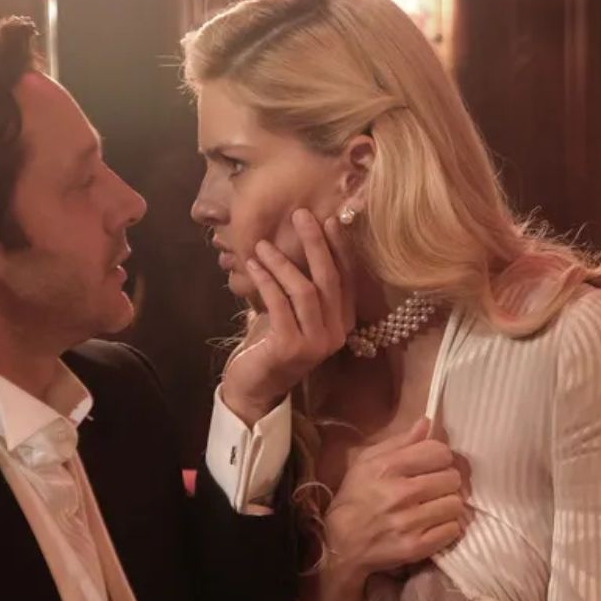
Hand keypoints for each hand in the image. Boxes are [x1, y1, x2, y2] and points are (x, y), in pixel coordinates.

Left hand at [221, 209, 355, 422]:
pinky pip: (280, 304)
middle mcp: (336, 333)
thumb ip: (303, 284)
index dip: (339, 247)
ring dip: (282, 263)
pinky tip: (253, 267)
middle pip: (329, 279)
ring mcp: (315, 343)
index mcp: (343, 321)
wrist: (256, 385)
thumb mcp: (293, 311)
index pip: (347, 277)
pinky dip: (266, 281)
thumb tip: (299, 239)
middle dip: (315, 243)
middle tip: (300, 215)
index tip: (328, 218)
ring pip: (305, 290)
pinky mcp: (291, 347)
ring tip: (261, 245)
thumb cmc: (272, 342)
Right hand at [303, 417, 465, 600]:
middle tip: (435, 486)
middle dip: (446, 480)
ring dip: (448, 504)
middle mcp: (401, 493)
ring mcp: (410, 522)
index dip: (440, 456)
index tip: (434, 464)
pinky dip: (447, 527)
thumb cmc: (355, 498)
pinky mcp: (417, 546)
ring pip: (455, 504)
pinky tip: (433, 524)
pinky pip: (452, 530)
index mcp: (388, 467)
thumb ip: (399, 442)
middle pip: (452, 478)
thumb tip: (426, 423)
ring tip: (435, 506)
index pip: (439, 452)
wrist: (340, 544)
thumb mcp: (366, 462)